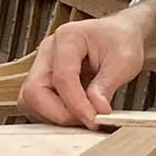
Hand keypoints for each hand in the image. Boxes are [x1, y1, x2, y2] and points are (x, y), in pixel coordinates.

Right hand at [19, 15, 147, 129]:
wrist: (120, 35)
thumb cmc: (121, 41)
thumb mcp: (124, 61)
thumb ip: (106, 85)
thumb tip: (96, 110)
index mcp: (68, 38)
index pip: (62, 77)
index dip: (77, 104)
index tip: (95, 120)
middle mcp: (48, 51)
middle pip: (35, 91)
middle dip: (60, 113)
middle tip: (88, 120)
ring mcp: (42, 66)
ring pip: (31, 101)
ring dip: (56, 116)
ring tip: (85, 115)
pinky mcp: (43, 81)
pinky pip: (37, 106)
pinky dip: (55, 116)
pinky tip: (77, 114)